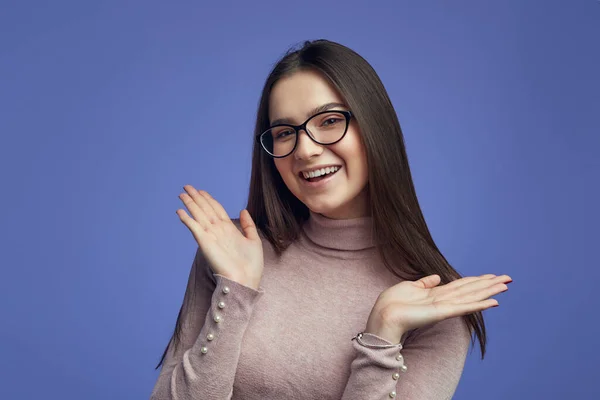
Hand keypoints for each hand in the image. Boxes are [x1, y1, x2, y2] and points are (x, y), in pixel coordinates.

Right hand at [176, 185, 263, 289]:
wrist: (245, 280)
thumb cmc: (251, 266)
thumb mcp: (254, 241)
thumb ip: (248, 225)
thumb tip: (242, 210)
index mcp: (229, 230)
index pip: (216, 209)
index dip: (209, 199)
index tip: (201, 190)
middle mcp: (218, 231)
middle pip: (205, 209)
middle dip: (196, 197)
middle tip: (187, 186)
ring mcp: (211, 236)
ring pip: (199, 215)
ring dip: (190, 204)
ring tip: (182, 194)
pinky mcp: (205, 243)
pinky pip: (194, 227)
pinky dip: (187, 219)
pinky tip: (180, 211)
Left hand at [366, 274, 511, 341]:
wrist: (383, 316)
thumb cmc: (391, 303)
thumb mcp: (409, 287)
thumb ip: (425, 283)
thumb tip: (438, 276)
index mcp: (435, 294)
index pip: (461, 285)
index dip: (476, 280)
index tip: (492, 275)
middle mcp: (443, 301)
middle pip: (471, 290)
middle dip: (489, 284)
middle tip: (508, 278)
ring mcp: (444, 307)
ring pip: (472, 296)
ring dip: (489, 291)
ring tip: (506, 285)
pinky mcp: (442, 312)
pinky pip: (464, 307)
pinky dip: (479, 305)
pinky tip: (493, 301)